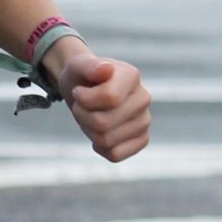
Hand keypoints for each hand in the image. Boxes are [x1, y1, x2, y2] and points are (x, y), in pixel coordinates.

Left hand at [47, 41, 149, 161]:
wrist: (85, 87)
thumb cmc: (81, 76)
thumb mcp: (77, 66)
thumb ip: (89, 66)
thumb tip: (106, 69)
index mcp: (132, 76)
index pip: (109, 98)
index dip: (84, 99)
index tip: (79, 91)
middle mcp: (143, 99)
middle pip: (103, 123)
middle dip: (82, 116)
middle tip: (81, 105)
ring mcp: (144, 121)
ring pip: (106, 141)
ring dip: (88, 130)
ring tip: (90, 115)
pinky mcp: (141, 139)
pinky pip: (115, 155)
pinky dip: (100, 147)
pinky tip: (98, 134)